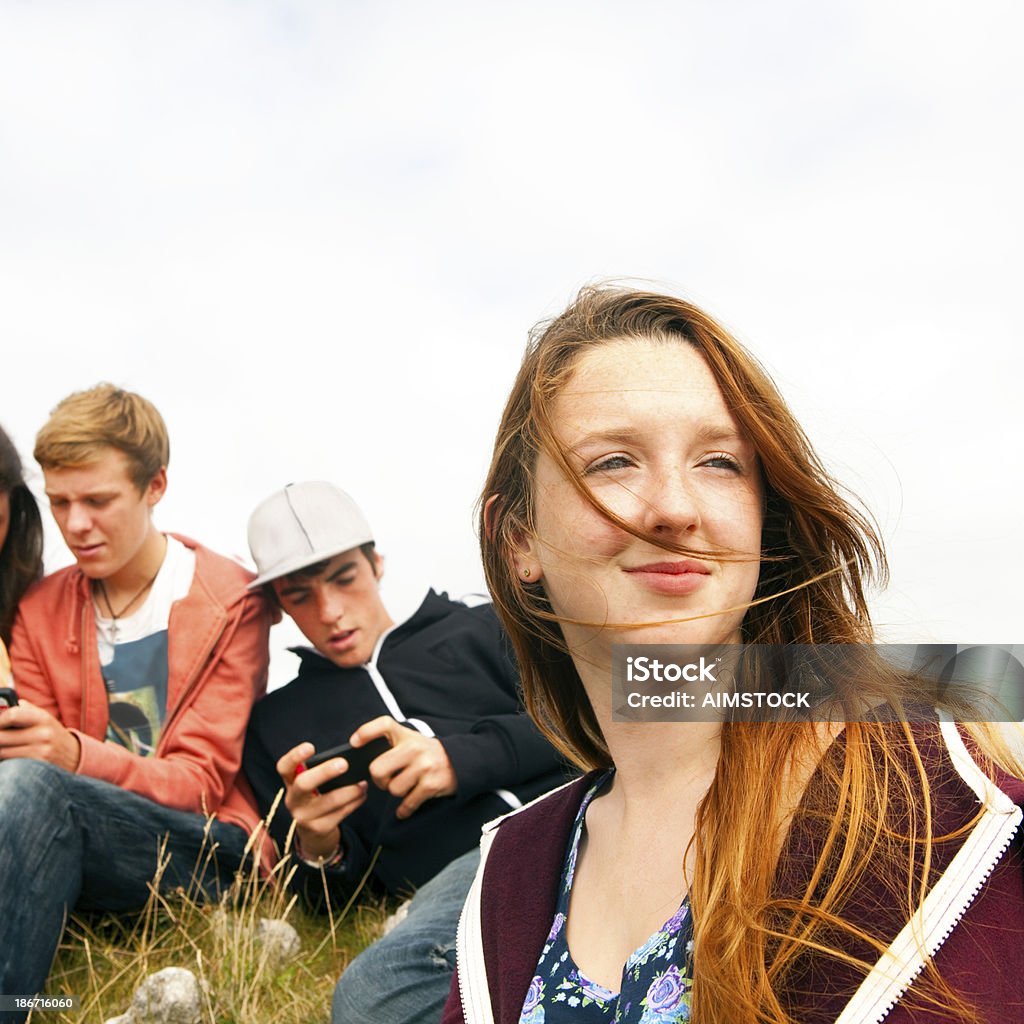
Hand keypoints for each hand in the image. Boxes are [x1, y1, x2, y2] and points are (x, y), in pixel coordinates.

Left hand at [0, 699, 80, 770]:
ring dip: (0, 750)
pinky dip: (5, 760)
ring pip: (2, 752)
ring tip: (6, 747)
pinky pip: (9, 763)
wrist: (73, 755)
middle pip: (2, 736)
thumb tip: (5, 707)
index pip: (12, 715)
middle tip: (1, 737)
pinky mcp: (37, 765)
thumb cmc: (52, 735)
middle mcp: (43, 734)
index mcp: (43, 718)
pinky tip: (11, 757)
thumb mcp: (44, 718)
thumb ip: (25, 710)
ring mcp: (41, 751)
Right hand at [276, 742, 367, 861]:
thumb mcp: (314, 785)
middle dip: (325, 772)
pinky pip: (339, 814)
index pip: (284, 767)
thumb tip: (348, 758)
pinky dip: (354, 802)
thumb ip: (322, 772)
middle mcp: (293, 799)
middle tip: (344, 763)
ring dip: (350, 790)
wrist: (315, 834)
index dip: (294, 756)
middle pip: (304, 783)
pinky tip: (362, 795)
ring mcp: (303, 817)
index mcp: (290, 783)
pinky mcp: (317, 829)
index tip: (310, 747)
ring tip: (363, 783)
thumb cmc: (319, 798)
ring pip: (329, 801)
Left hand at [351, 716, 456, 819]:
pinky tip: (405, 807)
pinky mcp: (431, 785)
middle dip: (379, 780)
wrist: (460, 761)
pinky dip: (404, 810)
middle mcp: (415, 748)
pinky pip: (407, 803)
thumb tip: (362, 757)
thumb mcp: (412, 740)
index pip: (384, 724)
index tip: (354, 742)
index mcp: (407, 735)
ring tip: (405, 787)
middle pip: (378, 769)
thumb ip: (391, 744)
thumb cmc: (427, 753)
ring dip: (396, 792)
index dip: (366, 732)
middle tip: (385, 780)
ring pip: (393, 789)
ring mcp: (424, 766)